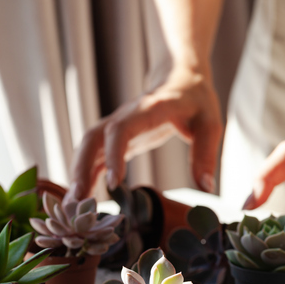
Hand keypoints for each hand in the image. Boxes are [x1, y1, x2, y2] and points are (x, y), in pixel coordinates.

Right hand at [67, 67, 222, 199]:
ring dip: (78, 174)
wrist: (179, 78)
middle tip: (79, 199)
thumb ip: (206, 154)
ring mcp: (116, 127)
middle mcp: (124, 117)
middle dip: (81, 167)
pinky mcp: (115, 139)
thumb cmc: (196, 101)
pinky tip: (82, 198)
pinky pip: (94, 156)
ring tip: (74, 205)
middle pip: (92, 138)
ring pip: (87, 147)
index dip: (113, 154)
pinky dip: (85, 175)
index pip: (121, 130)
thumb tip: (205, 187)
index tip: (114, 182)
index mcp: (147, 111)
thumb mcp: (210, 124)